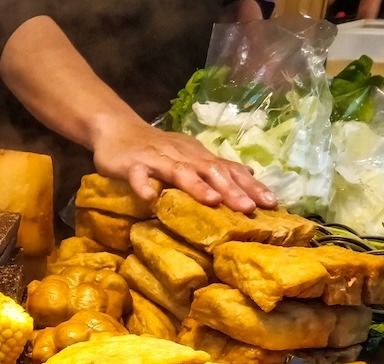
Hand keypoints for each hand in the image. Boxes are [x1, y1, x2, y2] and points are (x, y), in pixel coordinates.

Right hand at [91, 116, 275, 212]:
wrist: (118, 129)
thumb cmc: (156, 147)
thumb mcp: (189, 155)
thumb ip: (214, 166)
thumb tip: (248, 174)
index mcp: (199, 156)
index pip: (230, 170)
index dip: (251, 186)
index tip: (272, 203)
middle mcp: (184, 156)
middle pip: (211, 171)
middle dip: (231, 189)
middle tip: (249, 208)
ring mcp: (158, 159)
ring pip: (181, 172)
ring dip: (197, 186)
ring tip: (212, 201)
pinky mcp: (133, 164)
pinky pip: (138, 176)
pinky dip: (144, 186)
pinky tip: (150, 199)